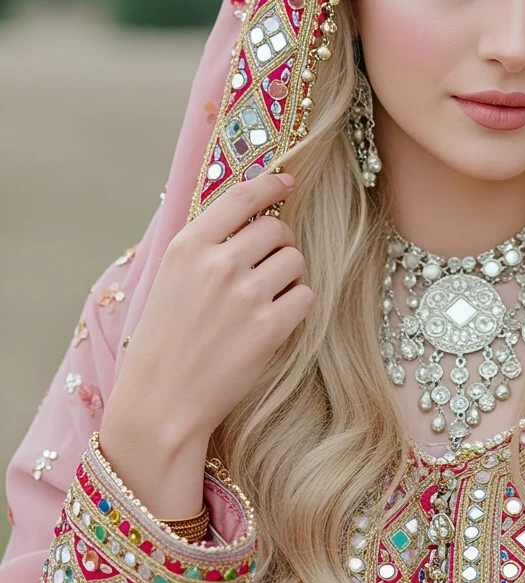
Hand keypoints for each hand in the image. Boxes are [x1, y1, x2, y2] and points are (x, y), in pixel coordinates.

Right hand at [99, 170, 313, 514]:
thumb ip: (205, 247)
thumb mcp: (170, 280)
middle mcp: (218, 264)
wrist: (161, 402)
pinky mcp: (270, 328)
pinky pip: (305, 297)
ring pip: (295, 261)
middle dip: (279, 244)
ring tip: (265, 300)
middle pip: (277, 229)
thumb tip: (250, 216)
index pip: (241, 197)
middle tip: (267, 268)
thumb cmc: (165, 341)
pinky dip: (296, 307)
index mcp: (188, 247)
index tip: (288, 181)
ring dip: (289, 277)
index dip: (271, 184)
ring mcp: (246, 295)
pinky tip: (273, 322)